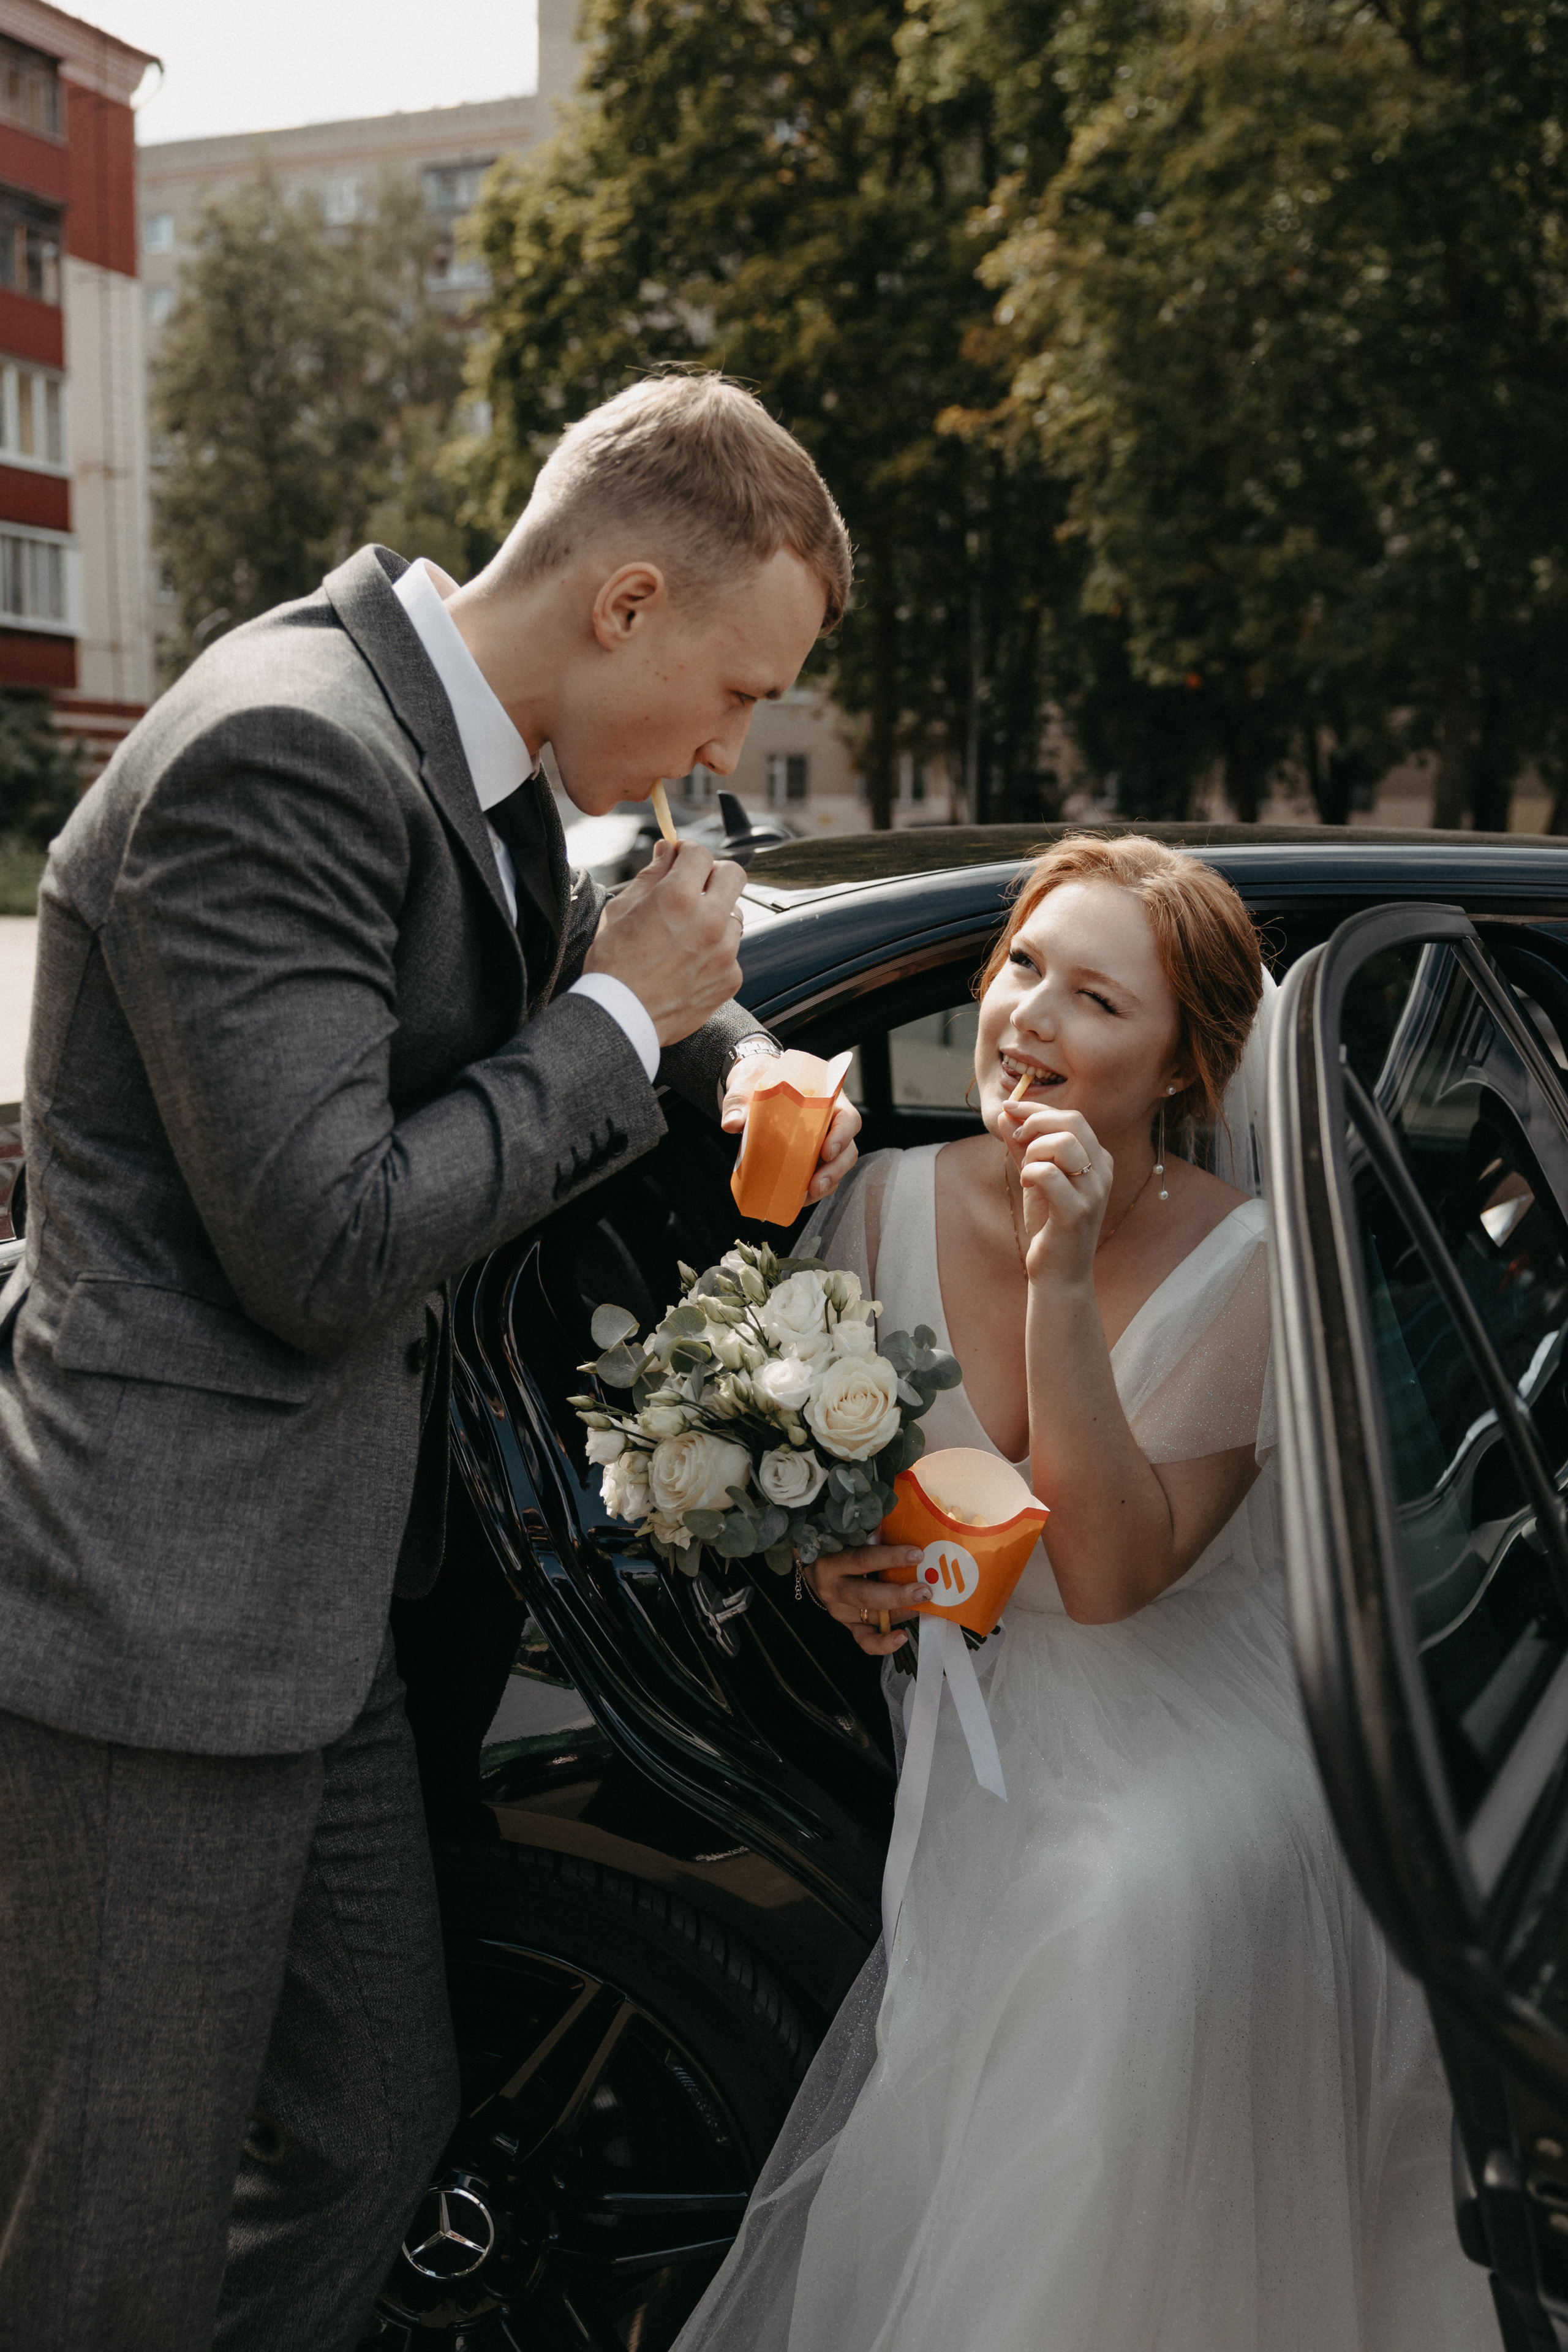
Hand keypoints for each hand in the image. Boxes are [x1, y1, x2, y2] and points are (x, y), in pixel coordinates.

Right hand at [583, 839, 745, 1046]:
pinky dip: (715, 952)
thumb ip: (650, 876)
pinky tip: (688, 964)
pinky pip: (731, 952)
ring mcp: (725, 951)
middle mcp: (709, 920)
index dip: (687, 853)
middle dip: (714, 874)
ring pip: (734, 915)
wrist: (620, 1019)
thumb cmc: (612, 965)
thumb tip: (667, 850)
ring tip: (686, 935)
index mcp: (678, 896)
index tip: (680, 860)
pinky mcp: (731, 977)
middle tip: (695, 885)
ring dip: (715, 917)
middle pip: (734, 874)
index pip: (700, 853)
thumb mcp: (620, 911)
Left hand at [721, 1061, 861, 1203]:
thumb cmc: (759, 1080)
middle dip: (834, 1170)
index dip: (843, 1136)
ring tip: (805, 1196)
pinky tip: (795, 1199)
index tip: (827, 1151)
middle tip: (815, 1185)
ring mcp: (822, 1142)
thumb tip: (732, 1123)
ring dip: (825, 1184)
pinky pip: (818, 1176)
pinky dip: (809, 1190)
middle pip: (847, 1150)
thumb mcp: (747, 1084)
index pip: (848, 1118)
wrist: (752, 1086)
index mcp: (827, 1099)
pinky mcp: (809, 1158)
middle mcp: (830, 1123)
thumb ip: (739, 1102)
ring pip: (836, 1167)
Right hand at [806, 1543, 926, 1655]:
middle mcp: (832, 1589)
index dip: (889, 1557)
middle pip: (866, 1595)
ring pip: (871, 1617)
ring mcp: (839, 1611)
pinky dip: (884, 1643)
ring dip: (901, 1612)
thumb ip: (873, 1532)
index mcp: (831, 1562)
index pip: (861, 1559)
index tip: (917, 1554)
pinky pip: (865, 1640)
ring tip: (924, 1605)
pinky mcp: (848, 1626)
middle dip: (898, 1594)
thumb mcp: (850, 1536)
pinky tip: (901, 1637)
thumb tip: (908, 1522)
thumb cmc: (841, 1546)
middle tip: (925, 1589)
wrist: (817, 1570)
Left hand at [998, 1100, 1109, 1276]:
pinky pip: (1048, 1174)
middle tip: (1016, 1140)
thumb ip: (1022, 1146)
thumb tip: (1004, 1114)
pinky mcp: (1077, 1212)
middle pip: (1071, 1122)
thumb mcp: (1035, 1178)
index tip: (1009, 1108)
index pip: (1072, 1117)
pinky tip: (1027, 1185)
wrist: (1059, 1273)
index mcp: (1099, 1160)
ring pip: (1061, 1143)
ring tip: (1026, 1171)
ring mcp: (1094, 1192)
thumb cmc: (1049, 1224)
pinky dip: (1030, 1173)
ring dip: (1033, 1151)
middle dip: (1035, 1122)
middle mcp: (1103, 1172)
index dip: (1037, 1108)